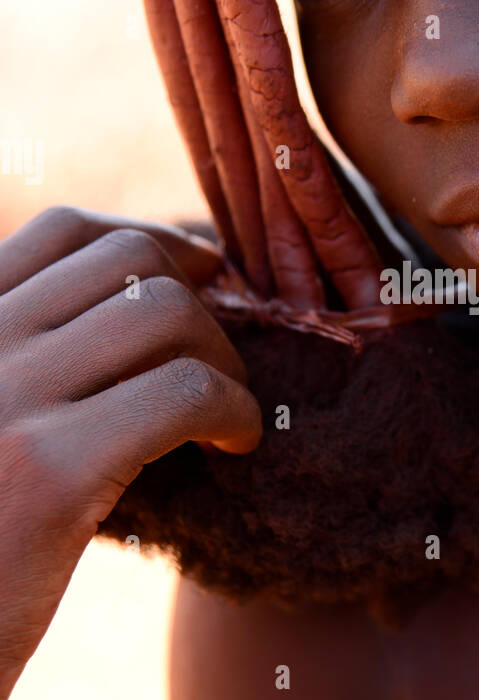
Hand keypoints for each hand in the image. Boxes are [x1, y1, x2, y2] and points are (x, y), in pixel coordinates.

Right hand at [0, 206, 261, 699]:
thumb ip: (34, 363)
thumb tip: (150, 305)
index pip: (65, 229)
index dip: (157, 242)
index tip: (205, 280)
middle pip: (128, 259)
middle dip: (200, 300)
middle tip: (222, 362)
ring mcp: (4, 396)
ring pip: (165, 311)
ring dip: (222, 355)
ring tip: (227, 413)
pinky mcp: (49, 470)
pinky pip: (184, 390)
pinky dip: (233, 408)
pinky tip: (234, 445)